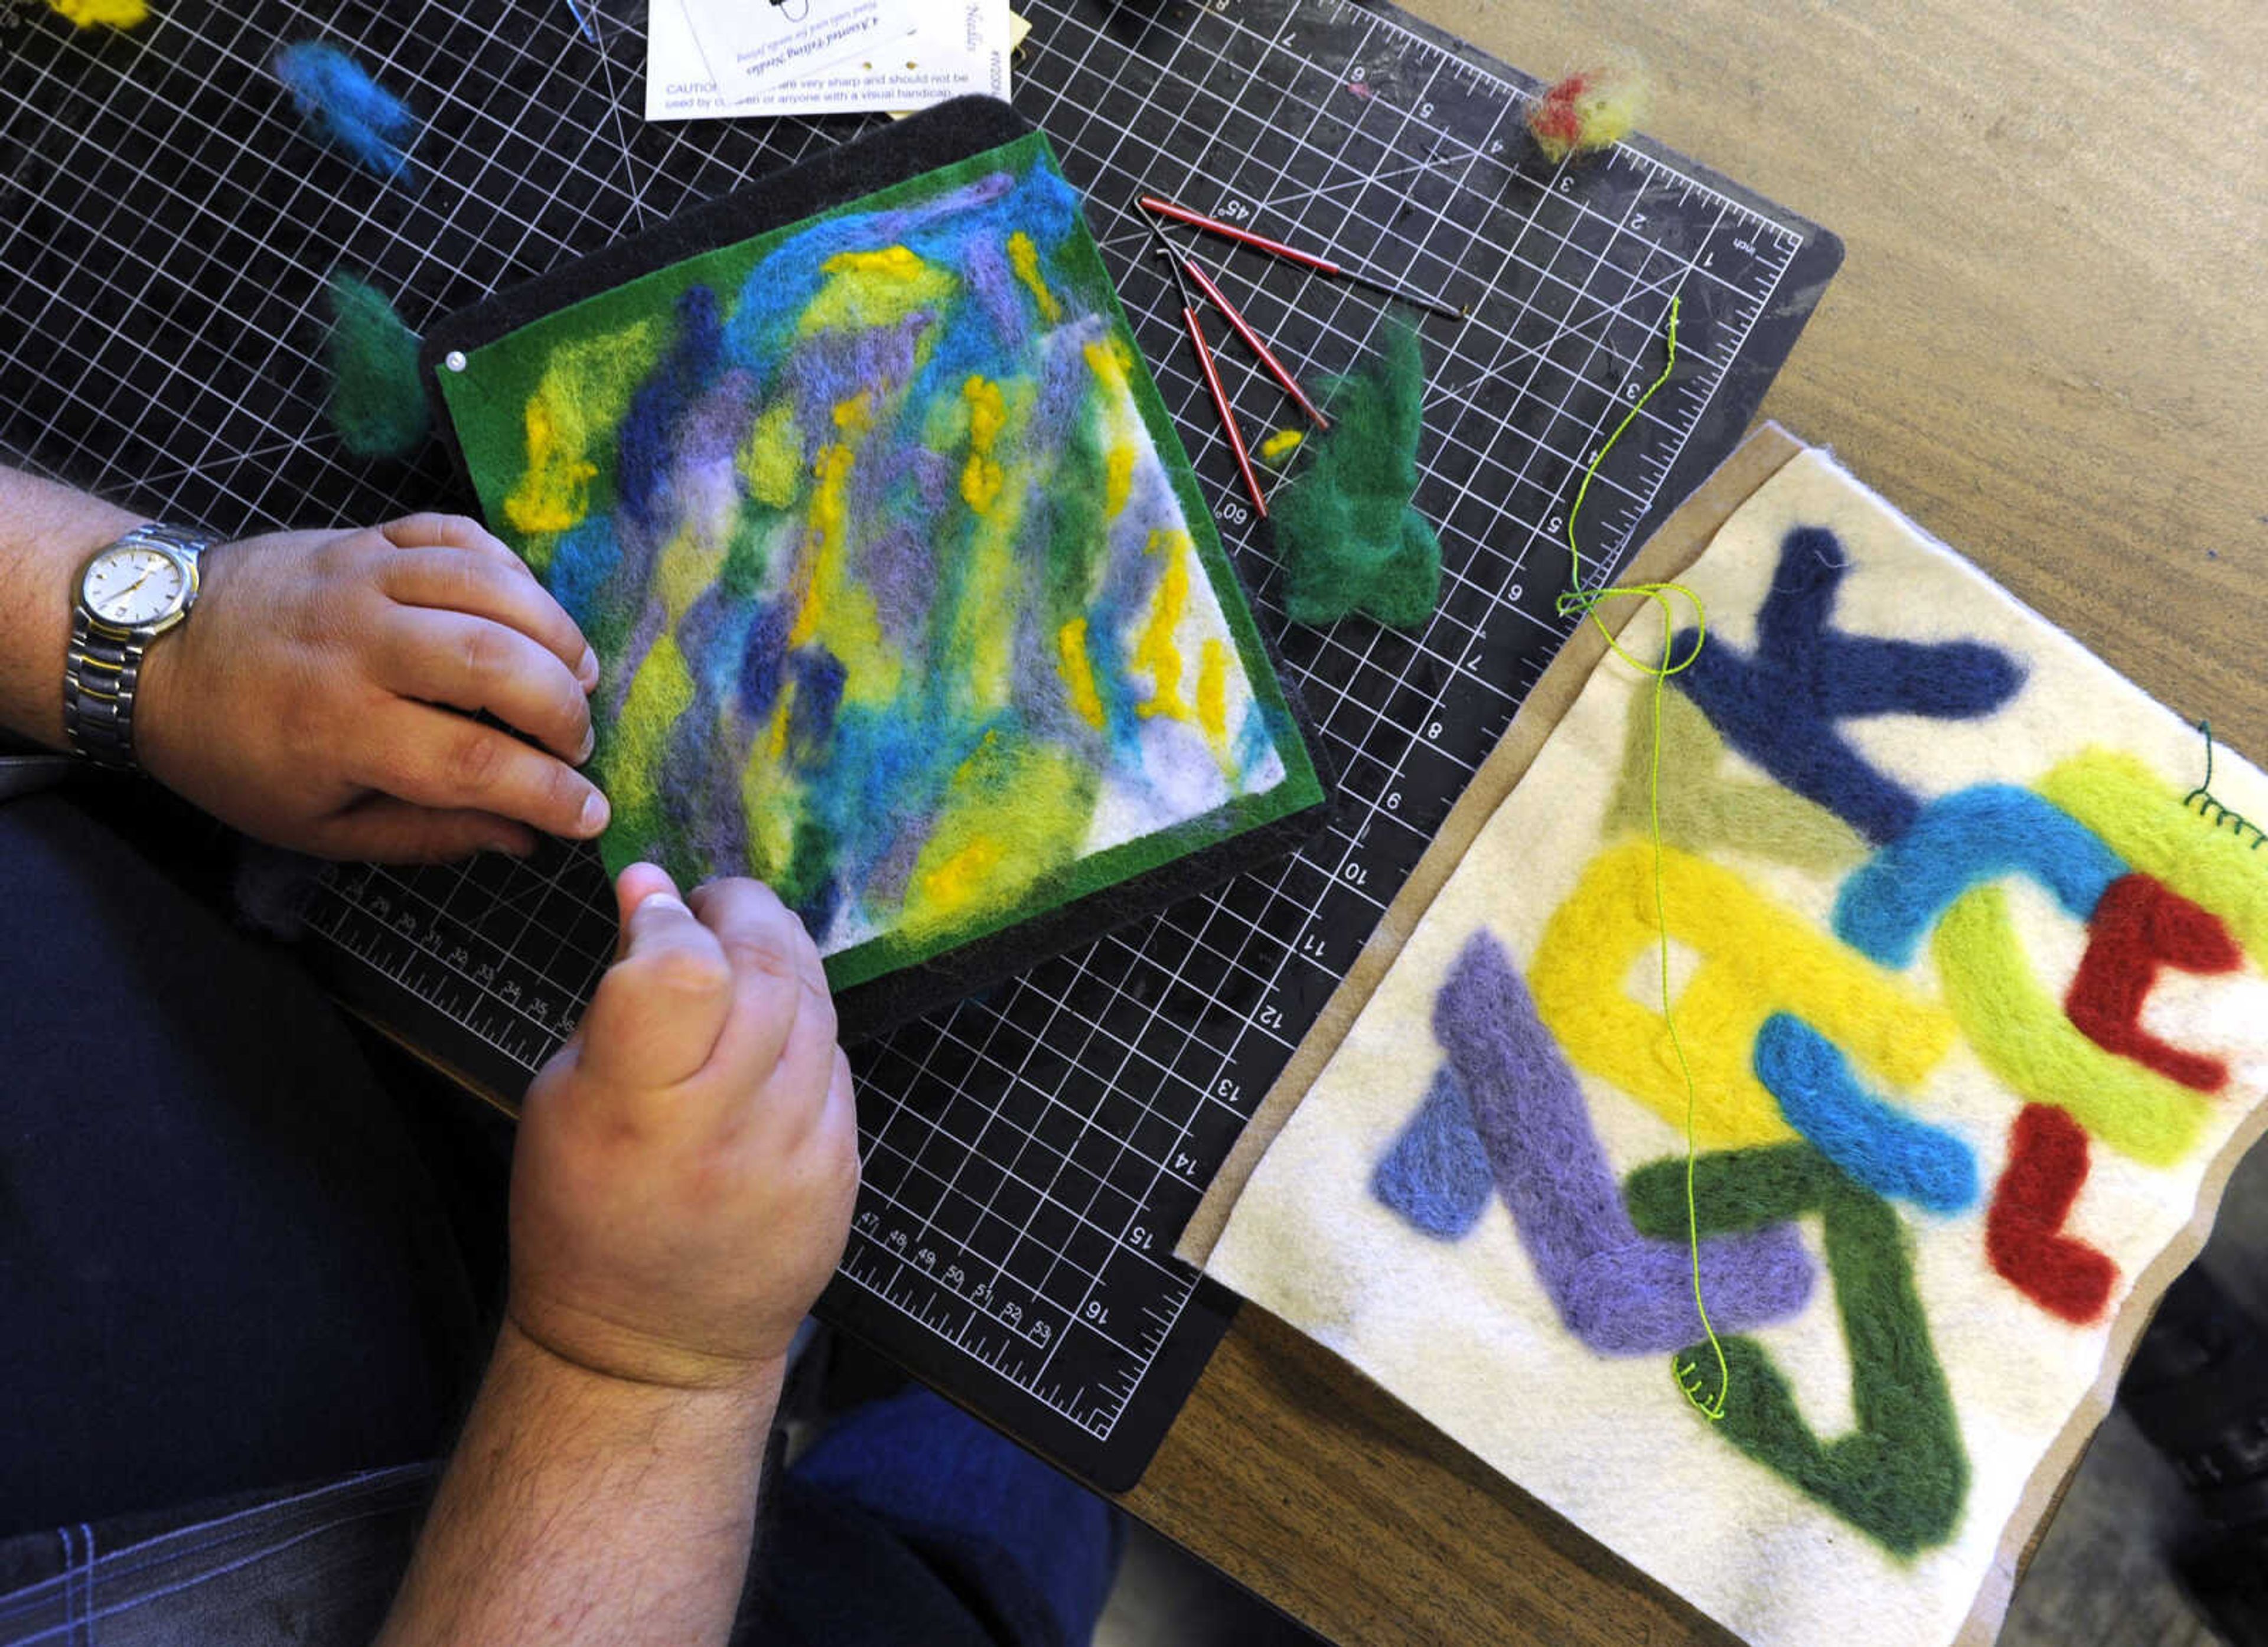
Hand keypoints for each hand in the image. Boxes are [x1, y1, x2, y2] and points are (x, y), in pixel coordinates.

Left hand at [135, 513, 607, 860]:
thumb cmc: (237, 753)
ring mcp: (362, 578)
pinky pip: (460, 536)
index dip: (549, 791)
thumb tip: (525, 837)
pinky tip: (529, 612)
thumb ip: (427, 835)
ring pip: (489, 589)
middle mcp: (355, 645)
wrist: (151, 647)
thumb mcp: (317, 827)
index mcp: (338, 728)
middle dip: (562, 710)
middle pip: (494, 662)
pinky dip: (512, 571)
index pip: (472, 760)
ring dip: (555, 634)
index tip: (588, 812)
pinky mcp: (366, 538)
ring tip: (578, 674)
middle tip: (577, 742)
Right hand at [508, 865, 860, 1392]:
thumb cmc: (584, 1213)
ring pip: (813, 1004)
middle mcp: (725, 1131)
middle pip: (765, 971)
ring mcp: (797, 1152)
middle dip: (742, 912)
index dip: (674, 917)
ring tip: (741, 956)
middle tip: (713, 906)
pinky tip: (770, 1033)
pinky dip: (804, 1025)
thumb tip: (651, 888)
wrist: (653, 1345)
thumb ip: (618, 994)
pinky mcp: (842, 1168)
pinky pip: (836, 1060)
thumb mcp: (564, 1097)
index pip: (683, 972)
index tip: (659, 903)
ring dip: (780, 956)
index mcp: (633, 1114)